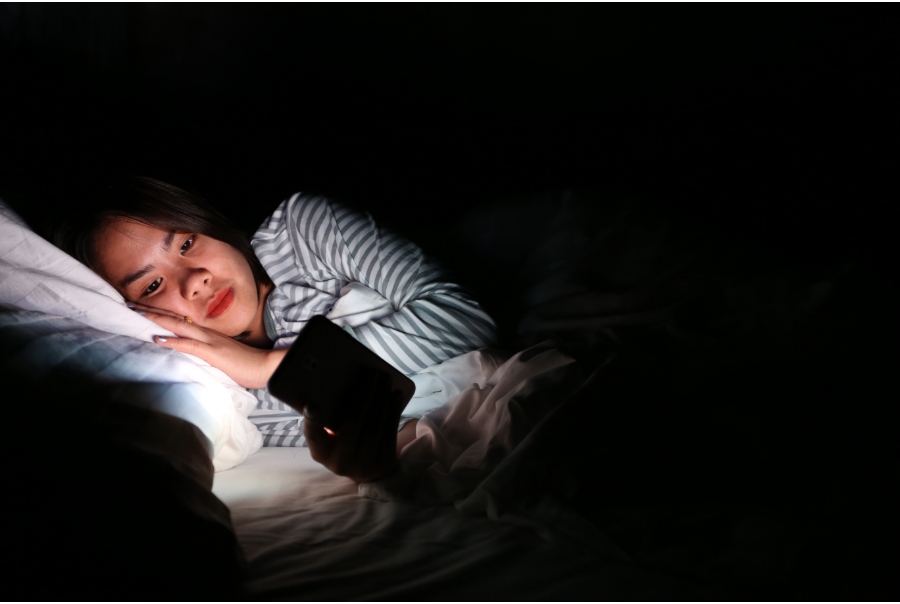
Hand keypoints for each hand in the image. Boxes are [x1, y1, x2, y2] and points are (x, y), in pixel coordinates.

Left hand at [129, 303, 283, 388]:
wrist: (267, 367)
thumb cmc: (248, 365)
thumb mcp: (224, 358)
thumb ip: (210, 355)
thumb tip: (195, 358)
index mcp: (209, 336)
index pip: (181, 323)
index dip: (163, 316)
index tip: (144, 311)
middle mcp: (207, 334)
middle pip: (176, 319)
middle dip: (153, 312)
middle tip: (131, 305)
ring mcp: (210, 341)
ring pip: (179, 326)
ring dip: (157, 320)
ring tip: (137, 314)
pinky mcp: (213, 353)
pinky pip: (189, 345)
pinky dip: (173, 341)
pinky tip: (158, 338)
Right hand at [303, 370, 405, 482]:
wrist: (367, 472)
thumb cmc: (345, 444)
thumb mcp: (331, 436)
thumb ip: (331, 416)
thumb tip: (342, 377)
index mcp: (321, 452)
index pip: (313, 437)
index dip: (312, 422)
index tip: (312, 405)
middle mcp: (340, 462)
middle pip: (352, 424)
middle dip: (363, 395)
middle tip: (371, 372)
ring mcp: (363, 465)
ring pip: (374, 427)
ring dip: (381, 399)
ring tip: (385, 378)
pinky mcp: (384, 463)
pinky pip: (389, 432)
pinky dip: (393, 410)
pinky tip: (396, 394)